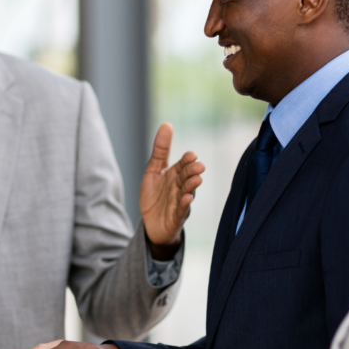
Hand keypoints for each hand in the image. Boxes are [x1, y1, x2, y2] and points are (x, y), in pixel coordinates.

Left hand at [139, 123, 204, 259]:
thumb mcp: (153, 170)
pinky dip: (184, 204)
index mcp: (175, 175)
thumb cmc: (154, 195)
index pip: (182, 165)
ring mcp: (179, 202)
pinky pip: (181, 210)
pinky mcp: (176, 217)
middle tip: (198, 166)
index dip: (187, 160)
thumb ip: (161, 149)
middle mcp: (180, 187)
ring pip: (187, 192)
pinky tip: (187, 198)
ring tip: (197, 179)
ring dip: (192, 186)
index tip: (191, 154)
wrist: (150, 223)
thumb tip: (167, 124)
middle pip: (187, 177)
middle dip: (192, 171)